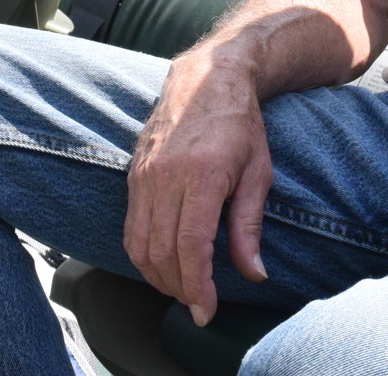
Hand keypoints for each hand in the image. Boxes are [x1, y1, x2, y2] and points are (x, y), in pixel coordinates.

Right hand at [123, 55, 272, 325]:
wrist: (208, 76)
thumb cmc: (240, 124)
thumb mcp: (257, 172)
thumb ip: (249, 226)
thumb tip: (254, 275)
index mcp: (201, 174)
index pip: (190, 246)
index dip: (197, 286)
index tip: (207, 311)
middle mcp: (165, 175)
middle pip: (161, 252)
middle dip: (179, 288)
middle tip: (199, 305)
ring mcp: (144, 174)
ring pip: (138, 244)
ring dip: (157, 277)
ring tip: (182, 289)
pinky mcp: (133, 174)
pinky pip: (130, 227)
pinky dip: (143, 254)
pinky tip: (163, 264)